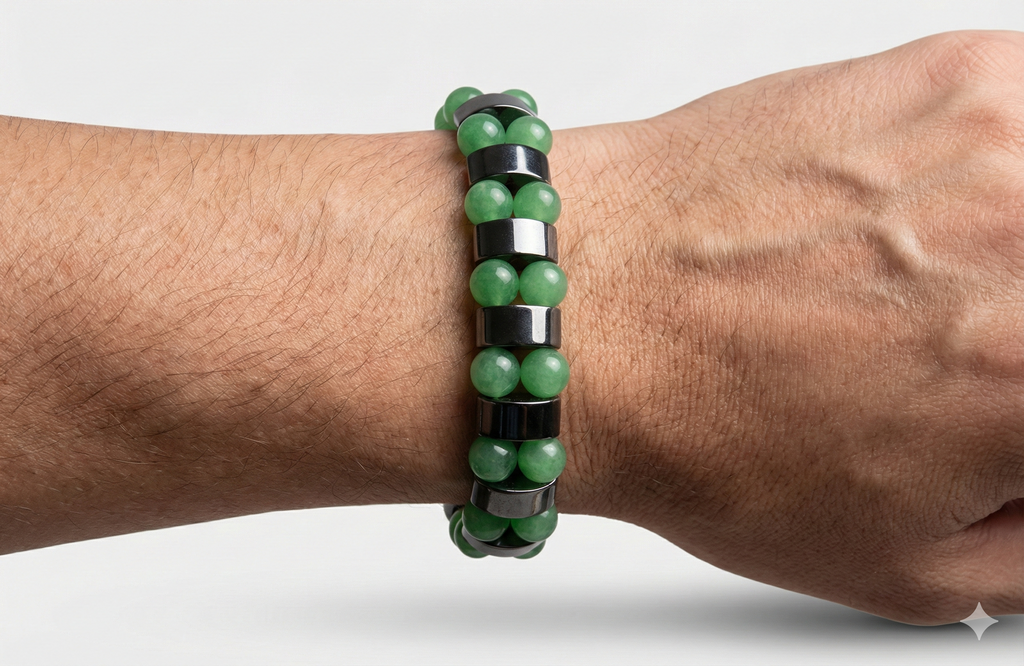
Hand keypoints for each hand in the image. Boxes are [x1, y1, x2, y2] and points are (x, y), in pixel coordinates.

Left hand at [555, 30, 1023, 623]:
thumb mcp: (907, 567)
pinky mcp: (949, 71)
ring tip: (960, 293)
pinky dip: (1019, 173)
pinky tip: (954, 220)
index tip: (1021, 395)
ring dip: (1022, 253)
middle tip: (993, 350)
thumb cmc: (700, 430)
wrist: (590, 315)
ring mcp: (1003, 134)